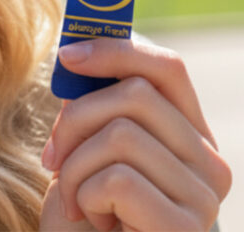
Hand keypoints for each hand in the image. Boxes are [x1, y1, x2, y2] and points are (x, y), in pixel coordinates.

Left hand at [38, 37, 230, 231]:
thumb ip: (96, 104)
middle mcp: (210, 162)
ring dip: (75, 166)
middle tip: (53, 156)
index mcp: (190, 134)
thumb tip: (75, 50)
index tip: (67, 55)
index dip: (116, 50)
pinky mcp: (185, 229)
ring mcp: (204, 198)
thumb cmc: (86, 211)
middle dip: (75, 119)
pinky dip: (86, 196)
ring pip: (121, 135)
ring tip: (75, 198)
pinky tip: (93, 220)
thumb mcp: (88, 146)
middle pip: (135, 94)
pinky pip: (118, 180)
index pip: (168, 67)